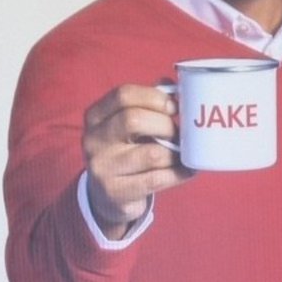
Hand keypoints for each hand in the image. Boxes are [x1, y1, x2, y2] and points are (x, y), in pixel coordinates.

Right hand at [82, 84, 192, 237]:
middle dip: (166, 126)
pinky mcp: (116, 191)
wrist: (108, 195)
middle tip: (179, 134)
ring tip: (184, 153)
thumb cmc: (127, 151)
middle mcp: (94, 139)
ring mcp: (102, 167)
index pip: (123, 95)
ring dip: (176, 153)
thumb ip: (149, 104)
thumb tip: (179, 86)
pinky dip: (179, 173)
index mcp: (96, 116)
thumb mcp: (128, 126)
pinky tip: (187, 171)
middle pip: (134, 120)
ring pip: (151, 154)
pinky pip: (157, 179)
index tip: (174, 107)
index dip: (154, 97)